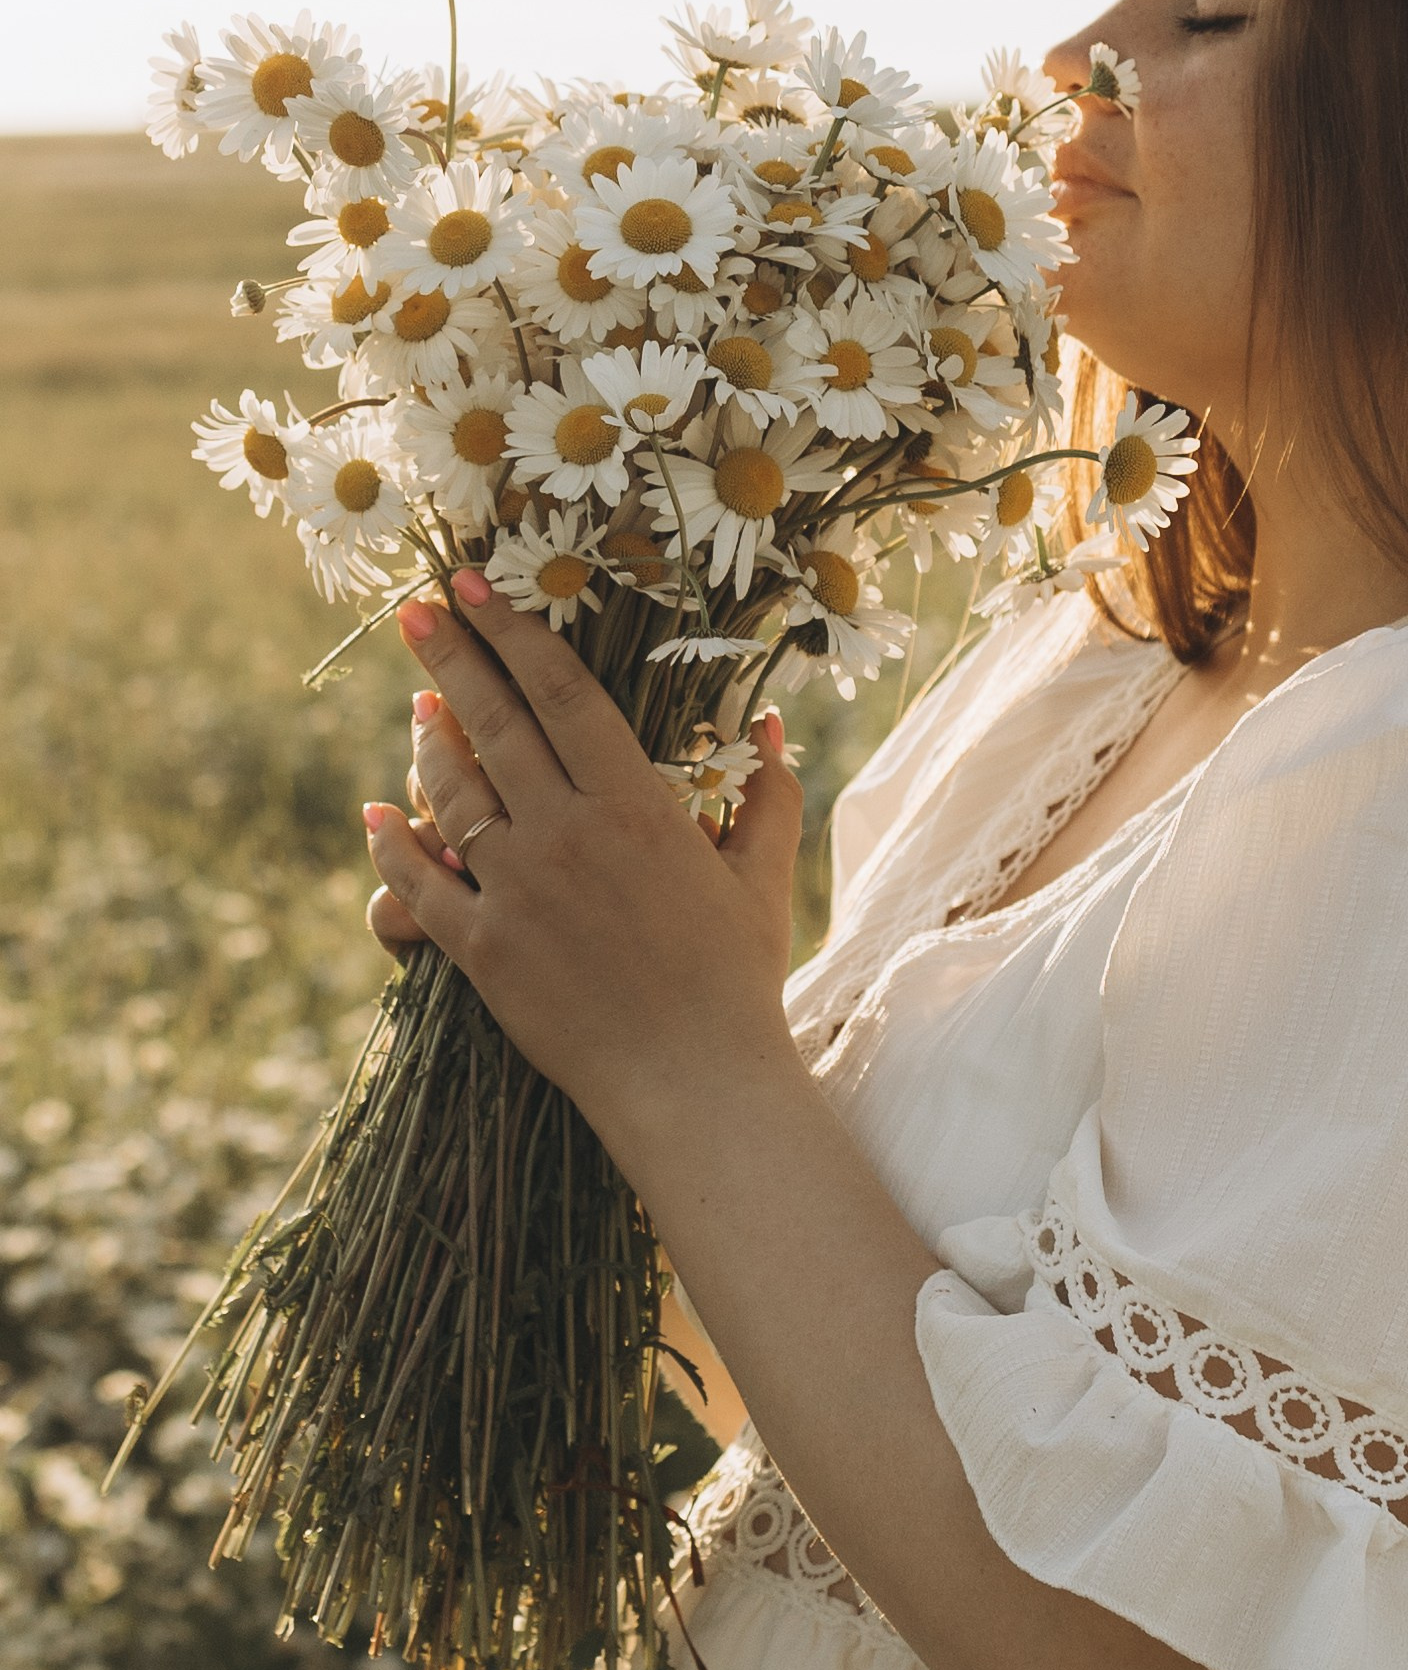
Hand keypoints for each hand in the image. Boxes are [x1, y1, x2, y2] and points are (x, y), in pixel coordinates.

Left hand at [363, 572, 805, 1153]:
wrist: (693, 1082)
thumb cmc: (738, 977)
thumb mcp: (764, 874)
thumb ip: (768, 790)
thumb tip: (767, 721)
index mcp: (634, 804)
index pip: (560, 691)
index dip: (512, 632)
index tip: (473, 588)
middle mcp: (566, 833)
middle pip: (492, 722)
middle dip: (448, 657)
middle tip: (415, 610)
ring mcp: (516, 890)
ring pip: (450, 793)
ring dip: (427, 741)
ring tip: (418, 704)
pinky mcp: (481, 949)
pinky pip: (416, 882)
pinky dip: (390, 843)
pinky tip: (376, 813)